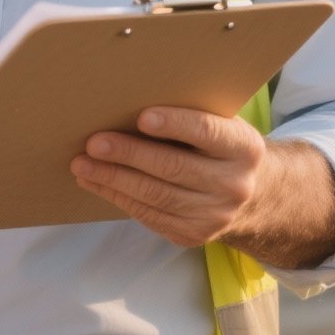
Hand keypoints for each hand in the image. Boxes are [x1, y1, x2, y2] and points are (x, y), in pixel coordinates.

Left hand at [70, 107, 265, 247]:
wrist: (252, 195)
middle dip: (129, 154)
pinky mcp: (194, 235)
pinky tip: (96, 183)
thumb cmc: (219, 146)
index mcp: (244, 148)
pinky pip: (149, 215)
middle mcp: (234, 184)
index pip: (207, 133)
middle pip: (174, 168)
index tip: (141, 117)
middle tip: (94, 143)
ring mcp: (215, 215)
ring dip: (113, 179)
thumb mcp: (220, 125)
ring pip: (156, 196)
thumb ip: (190, 114)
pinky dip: (118, 197)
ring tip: (82, 164)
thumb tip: (129, 99)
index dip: (175, 124)